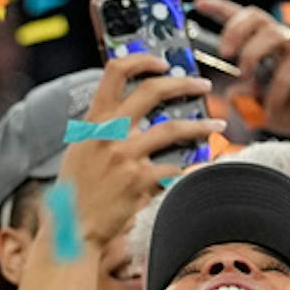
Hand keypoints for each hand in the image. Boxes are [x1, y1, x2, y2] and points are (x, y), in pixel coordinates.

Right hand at [59, 55, 221, 247]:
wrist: (72, 228)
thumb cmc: (77, 191)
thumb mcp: (81, 149)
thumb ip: (103, 128)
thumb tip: (135, 114)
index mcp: (94, 121)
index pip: (115, 73)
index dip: (142, 60)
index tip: (161, 62)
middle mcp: (110, 133)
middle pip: (153, 91)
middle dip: (184, 83)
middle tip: (202, 86)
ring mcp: (126, 156)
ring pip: (174, 128)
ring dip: (201, 124)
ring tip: (217, 125)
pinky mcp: (140, 180)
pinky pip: (174, 167)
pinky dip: (188, 166)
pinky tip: (196, 166)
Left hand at [191, 0, 289, 141]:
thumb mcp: (257, 105)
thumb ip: (242, 96)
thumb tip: (231, 92)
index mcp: (265, 45)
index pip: (243, 19)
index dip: (220, 8)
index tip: (199, 3)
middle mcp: (283, 40)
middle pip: (256, 15)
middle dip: (235, 28)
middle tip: (225, 51)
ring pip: (272, 34)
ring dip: (252, 54)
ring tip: (246, 75)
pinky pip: (285, 72)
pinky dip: (273, 93)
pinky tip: (270, 109)